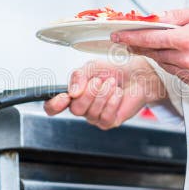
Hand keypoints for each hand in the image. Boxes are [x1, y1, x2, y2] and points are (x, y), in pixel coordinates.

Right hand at [43, 57, 165, 129]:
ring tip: (112, 83)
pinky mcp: (108, 122)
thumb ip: (78, 76)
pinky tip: (117, 93)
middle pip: (75, 109)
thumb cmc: (113, 71)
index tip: (64, 97)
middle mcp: (82, 107)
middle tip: (99, 81)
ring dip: (103, 94)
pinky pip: (105, 116)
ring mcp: (94, 116)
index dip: (54, 105)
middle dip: (89, 93)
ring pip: (91, 113)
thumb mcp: (91, 67)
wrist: (135, 75)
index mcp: (72, 94)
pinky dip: (112, 101)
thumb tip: (72, 92)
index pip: (53, 107)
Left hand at [112, 7, 188, 89]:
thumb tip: (155, 18)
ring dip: (158, 56)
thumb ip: (176, 17)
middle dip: (140, 47)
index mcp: (186, 39)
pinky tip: (179, 57)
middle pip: (154, 54)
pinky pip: (177, 74)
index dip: (130, 38)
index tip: (117, 36)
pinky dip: (174, 65)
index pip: (149, 40)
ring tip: (160, 46)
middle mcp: (187, 59)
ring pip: (164, 65)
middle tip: (130, 41)